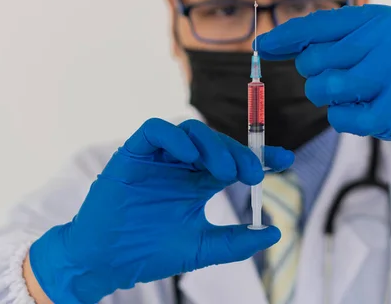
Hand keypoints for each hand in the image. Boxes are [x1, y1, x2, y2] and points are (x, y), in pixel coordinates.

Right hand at [29, 118, 293, 303]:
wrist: (106, 260)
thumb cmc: (148, 252)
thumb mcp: (200, 248)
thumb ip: (235, 241)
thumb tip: (273, 232)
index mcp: (196, 182)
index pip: (232, 160)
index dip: (260, 155)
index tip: (285, 159)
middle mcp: (179, 165)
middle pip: (215, 143)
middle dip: (238, 153)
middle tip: (252, 174)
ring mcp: (157, 157)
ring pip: (189, 131)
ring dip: (211, 145)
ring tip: (224, 172)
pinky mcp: (133, 153)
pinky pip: (155, 131)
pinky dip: (174, 138)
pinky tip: (189, 157)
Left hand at [256, 4, 390, 149]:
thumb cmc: (388, 63)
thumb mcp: (365, 36)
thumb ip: (322, 36)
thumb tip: (268, 41)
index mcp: (375, 19)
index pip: (316, 26)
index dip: (283, 37)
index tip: (261, 45)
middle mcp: (384, 42)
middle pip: (313, 61)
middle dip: (313, 73)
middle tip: (336, 75)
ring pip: (323, 89)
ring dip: (325, 96)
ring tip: (347, 93)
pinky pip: (339, 118)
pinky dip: (341, 118)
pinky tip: (359, 110)